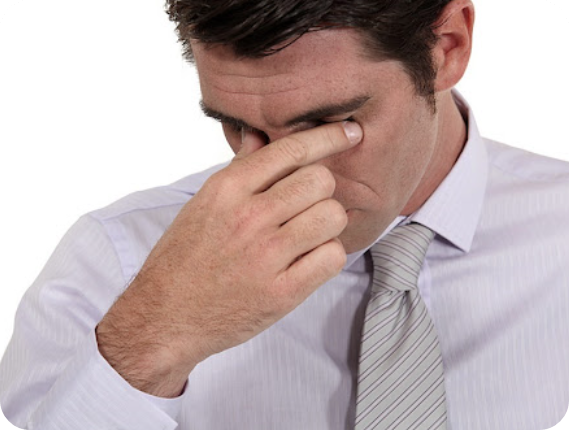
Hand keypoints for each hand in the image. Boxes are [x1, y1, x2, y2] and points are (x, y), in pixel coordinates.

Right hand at [96, 121, 362, 396]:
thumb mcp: (202, 204)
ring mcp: (266, 256)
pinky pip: (332, 257)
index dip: (329, 136)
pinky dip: (327, 255)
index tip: (351, 132)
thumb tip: (260, 136)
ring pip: (332, 216)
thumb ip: (238, 170)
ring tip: (308, 234)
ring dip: (327, 223)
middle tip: (308, 205)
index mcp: (227, 190)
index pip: (291, 150)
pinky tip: (309, 259)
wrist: (165, 315)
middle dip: (322, 190)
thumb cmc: (183, 257)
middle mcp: (249, 217)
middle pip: (320, 181)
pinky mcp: (282, 293)